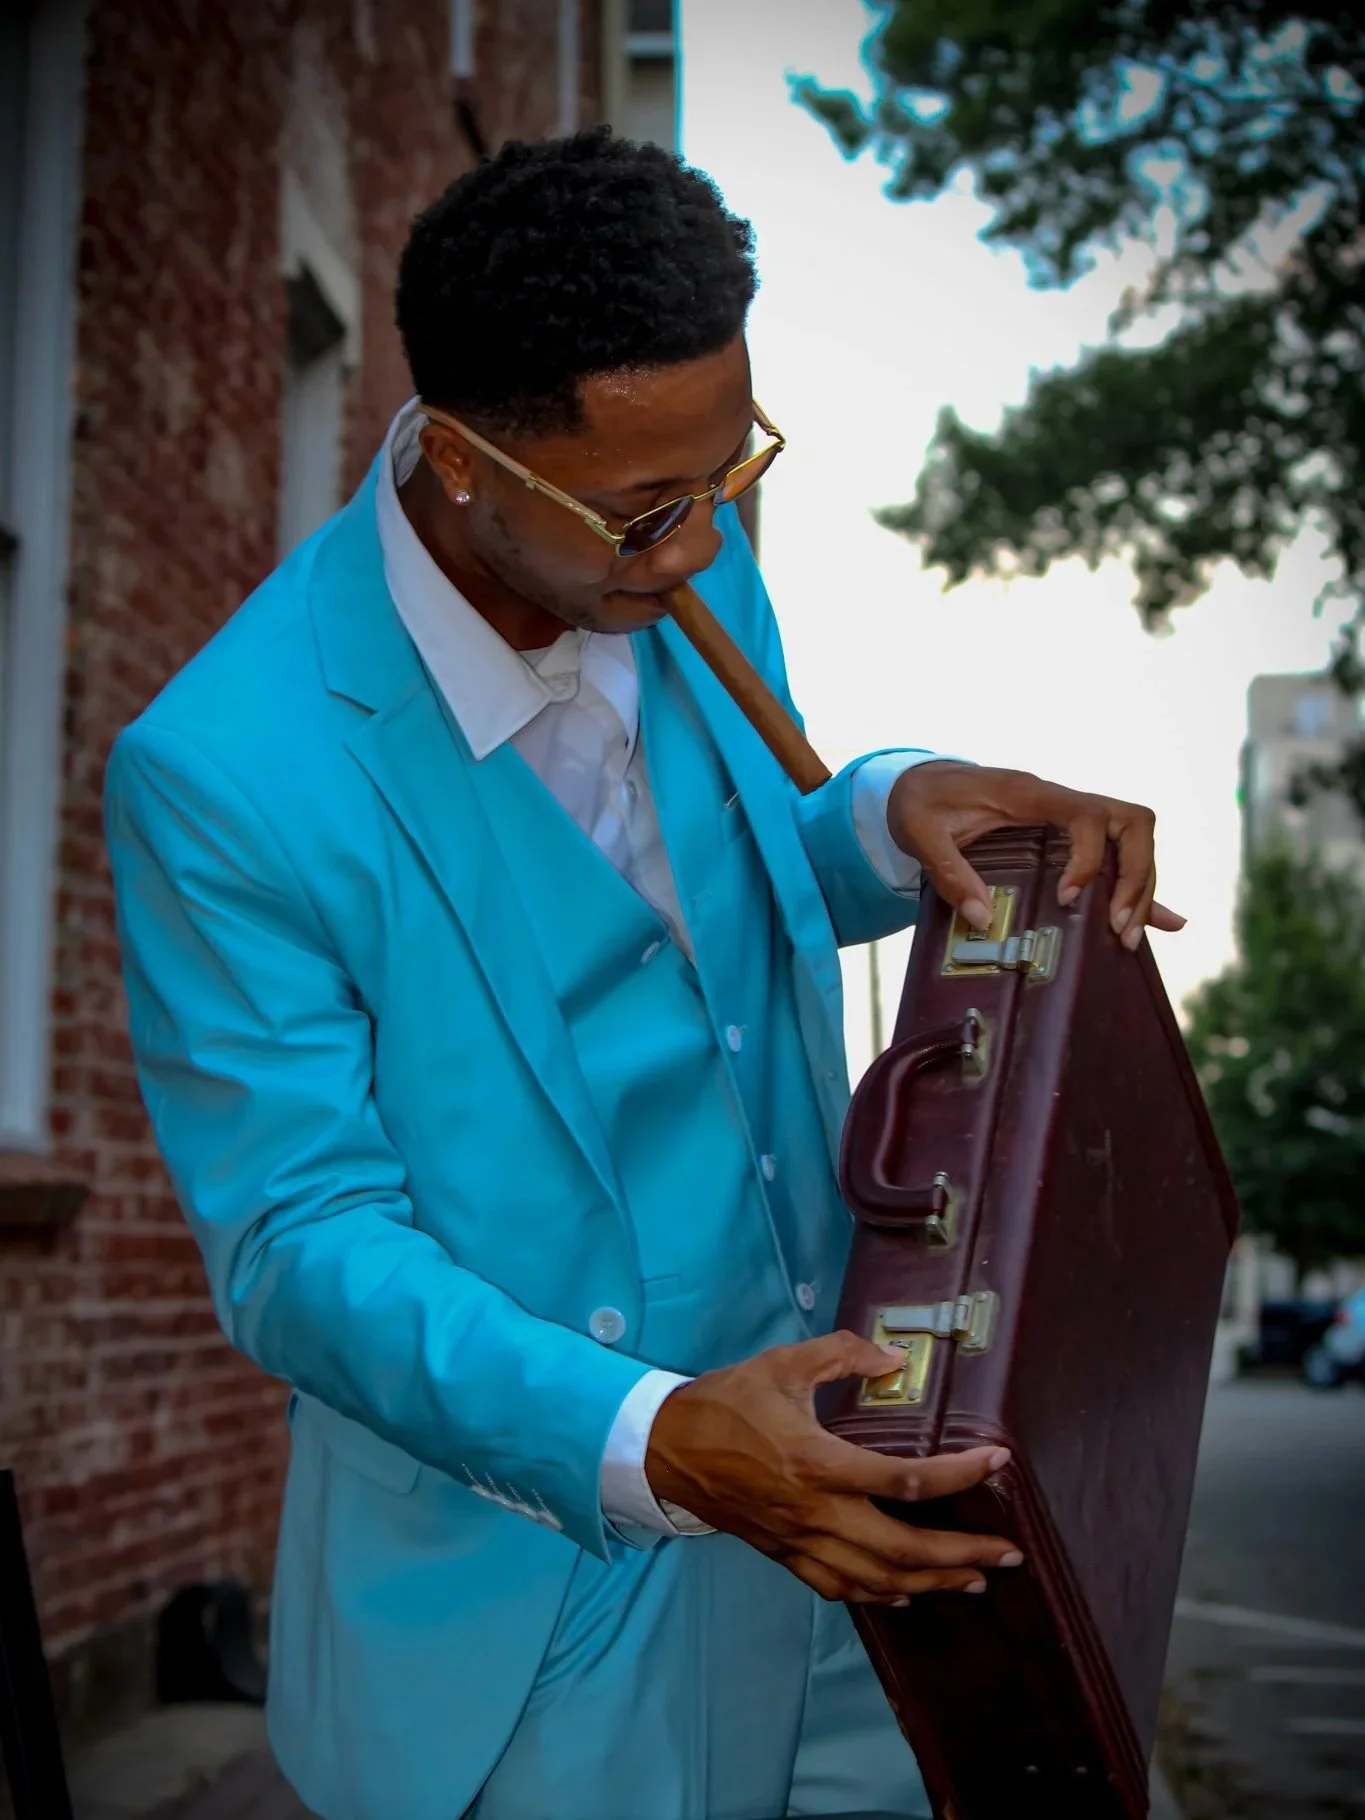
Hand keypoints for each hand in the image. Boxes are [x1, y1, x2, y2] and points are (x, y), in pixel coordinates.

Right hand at [644, 1331, 1022, 1603]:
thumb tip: (892, 1360)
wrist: (665, 1448)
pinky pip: (840, 1588)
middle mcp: (816, 1512)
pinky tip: (906, 1594)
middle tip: (1007, 1554)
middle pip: (905, 1549)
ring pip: (879, 1580)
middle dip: (963, 1556)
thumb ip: (842, 1354)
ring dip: (934, 1584)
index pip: (906, 1481)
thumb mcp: (783, 1363)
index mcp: (818, 1462)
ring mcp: (801, 1540)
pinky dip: (881, 1596)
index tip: (997, 1462)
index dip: (960, 1474)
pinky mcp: (785, 1554)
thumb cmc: (724, 1402)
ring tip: (976, 1579)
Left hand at [887, 761, 1185, 948]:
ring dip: (1141, 888)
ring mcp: (1068, 818)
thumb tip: (984, 918)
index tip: (1067, 897)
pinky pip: (1117, 858)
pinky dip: (1139, 888)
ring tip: (1127, 938)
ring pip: (1134, 841)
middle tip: (1117, 926)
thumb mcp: (918, 832)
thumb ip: (947, 871)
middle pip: (1131, 823)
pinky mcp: (1068, 838)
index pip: (1087, 814)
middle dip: (1135, 876)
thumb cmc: (919, 801)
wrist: (916, 781)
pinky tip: (1161, 922)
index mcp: (1027, 793)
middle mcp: (1058, 801)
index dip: (1089, 857)